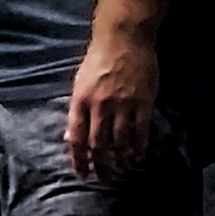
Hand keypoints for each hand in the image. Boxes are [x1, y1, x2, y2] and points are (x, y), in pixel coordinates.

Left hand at [65, 26, 162, 178]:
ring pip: (120, 141)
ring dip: (120, 160)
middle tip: (104, 177)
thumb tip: (72, 138)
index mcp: (80, 101)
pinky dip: (138, 148)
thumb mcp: (79, 83)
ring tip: (121, 169)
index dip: (79, 160)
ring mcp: (122, 105)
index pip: (77, 138)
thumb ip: (77, 111)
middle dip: (100, 165)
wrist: (123, 38)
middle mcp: (100, 106)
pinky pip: (140, 132)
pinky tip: (138, 157)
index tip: (82, 174)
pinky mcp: (142, 102)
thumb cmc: (98, 60)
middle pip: (98, 145)